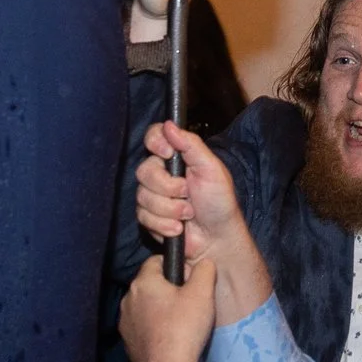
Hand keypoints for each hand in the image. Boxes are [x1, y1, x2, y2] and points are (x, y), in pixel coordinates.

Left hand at [121, 255, 216, 361]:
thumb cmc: (184, 328)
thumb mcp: (203, 293)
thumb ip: (204, 270)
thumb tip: (203, 263)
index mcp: (143, 282)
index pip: (156, 260)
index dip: (175, 267)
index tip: (189, 281)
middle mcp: (128, 298)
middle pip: (150, 284)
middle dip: (167, 289)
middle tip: (188, 303)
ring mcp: (125, 321)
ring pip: (145, 305)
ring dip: (159, 308)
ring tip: (179, 323)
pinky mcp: (126, 341)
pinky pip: (141, 325)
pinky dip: (153, 327)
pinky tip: (168, 338)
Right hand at [135, 122, 245, 264]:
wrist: (216, 237)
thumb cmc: (219, 201)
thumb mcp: (211, 169)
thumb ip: (191, 145)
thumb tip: (169, 124)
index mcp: (177, 156)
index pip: (153, 136)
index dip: (155, 142)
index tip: (167, 153)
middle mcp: (161, 172)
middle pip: (144, 170)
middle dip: (167, 187)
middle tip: (187, 193)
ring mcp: (152, 194)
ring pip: (143, 196)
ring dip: (170, 208)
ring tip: (188, 214)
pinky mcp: (148, 216)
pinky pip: (144, 216)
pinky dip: (164, 224)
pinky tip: (178, 228)